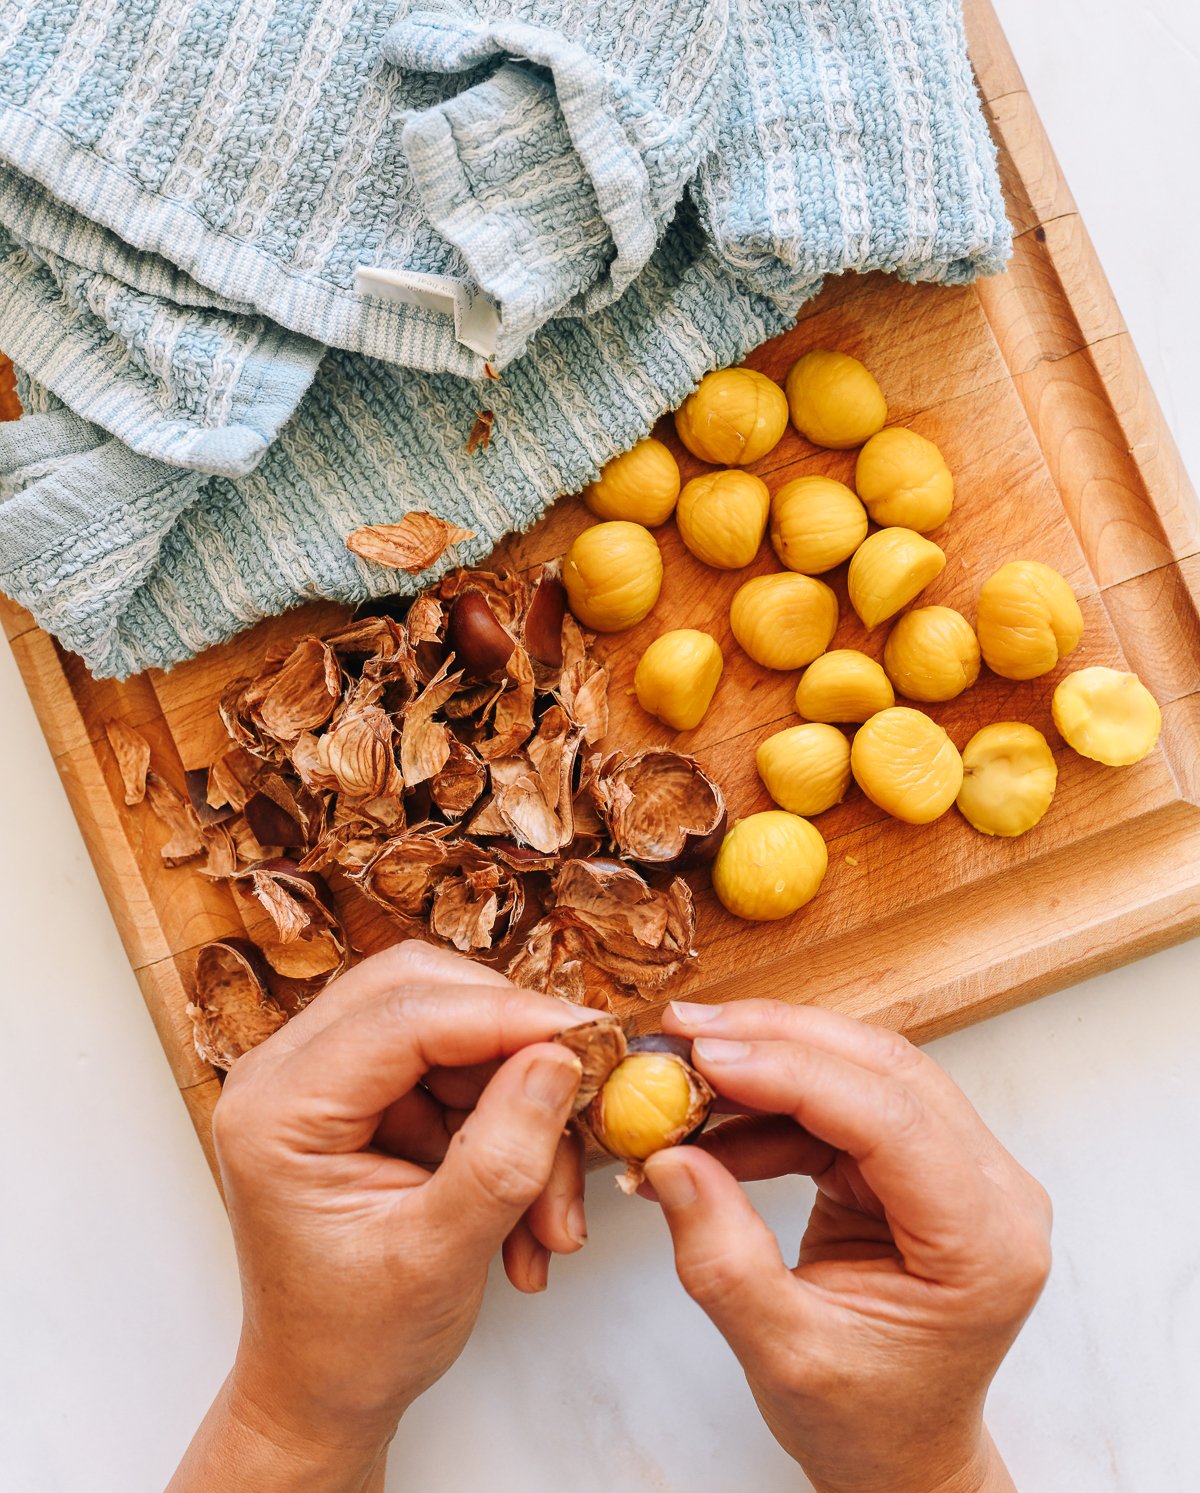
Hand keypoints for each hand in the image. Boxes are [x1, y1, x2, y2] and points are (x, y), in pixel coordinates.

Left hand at [170, 942, 590, 1491]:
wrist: (321, 1391)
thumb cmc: (353, 1342)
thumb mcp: (439, 1258)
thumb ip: (501, 1156)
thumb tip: (558, 1058)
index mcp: (277, 1111)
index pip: (401, 1016)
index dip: (505, 1016)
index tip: (589, 1038)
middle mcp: (287, 1074)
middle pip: (422, 992)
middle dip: (513, 1045)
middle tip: (581, 1096)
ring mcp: (324, 1078)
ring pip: (452, 1030)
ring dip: (518, 1106)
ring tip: (549, 1213)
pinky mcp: (363, 1093)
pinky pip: (456, 1071)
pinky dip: (504, 1126)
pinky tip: (526, 1209)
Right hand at [644, 1000, 1050, 1492]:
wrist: (902, 1455)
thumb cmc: (867, 1423)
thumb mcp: (783, 1353)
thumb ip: (722, 1255)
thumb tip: (670, 1158)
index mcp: (985, 1243)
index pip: (892, 1119)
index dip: (794, 1072)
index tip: (707, 1055)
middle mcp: (992, 1192)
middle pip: (885, 1071)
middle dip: (778, 1040)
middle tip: (687, 1033)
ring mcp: (961, 1172)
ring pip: (865, 1072)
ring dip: (772, 1060)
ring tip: (687, 1071)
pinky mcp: (920, 1165)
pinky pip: (844, 1105)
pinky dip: (774, 1104)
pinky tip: (716, 1122)